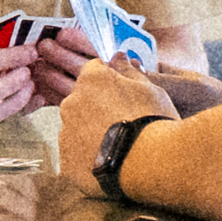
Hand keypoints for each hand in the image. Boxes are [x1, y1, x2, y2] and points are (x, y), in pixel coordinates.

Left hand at [53, 51, 195, 193]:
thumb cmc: (155, 122)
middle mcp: (71, 103)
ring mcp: (66, 134)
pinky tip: (110, 164)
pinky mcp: (66, 163)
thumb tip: (118, 56)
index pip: (94, 71)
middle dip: (99, 108)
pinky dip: (88, 159)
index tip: (123, 94)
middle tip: (125, 123)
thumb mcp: (150, 89)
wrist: (151, 163)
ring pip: (77, 129)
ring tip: (120, 148)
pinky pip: (75, 156)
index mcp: (91, 80)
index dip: (109, 81)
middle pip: (82, 101)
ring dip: (92, 133)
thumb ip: (129, 71)